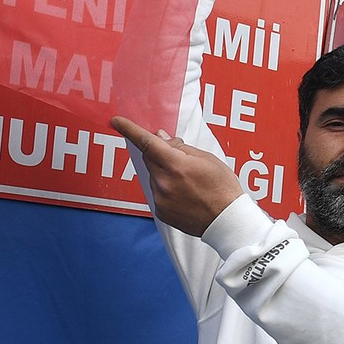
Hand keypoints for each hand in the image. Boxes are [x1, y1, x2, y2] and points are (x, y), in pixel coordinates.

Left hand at [112, 116, 246, 234]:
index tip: (116, 122)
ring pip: (154, 176)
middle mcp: (164, 183)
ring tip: (190, 184)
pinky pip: (158, 192)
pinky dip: (167, 189)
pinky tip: (185, 195)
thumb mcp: (207, 159)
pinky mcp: (161, 212)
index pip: (147, 143)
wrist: (226, 221)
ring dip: (165, 173)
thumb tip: (160, 138)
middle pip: (150, 158)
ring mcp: (160, 199)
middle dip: (160, 153)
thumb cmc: (222, 188)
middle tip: (181, 158)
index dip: (130, 130)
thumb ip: (180, 147)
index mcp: (176, 166)